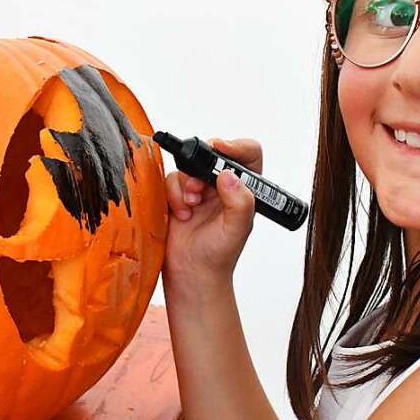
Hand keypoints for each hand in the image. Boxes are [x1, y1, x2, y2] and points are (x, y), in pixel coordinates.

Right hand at [162, 137, 260, 285]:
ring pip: (188, 166)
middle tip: (198, 187)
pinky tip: (181, 215)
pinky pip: (170, 178)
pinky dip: (173, 195)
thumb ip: (239, 202)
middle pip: (213, 154)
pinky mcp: (178, 194)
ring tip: (191, 208)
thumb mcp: (238, 230)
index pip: (248, 154)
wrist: (191, 273)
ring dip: (186, 186)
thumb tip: (228, 175)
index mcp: (243, 189)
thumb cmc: (218, 256)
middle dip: (202, 169)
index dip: (236, 147)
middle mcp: (222, 185)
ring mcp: (199, 188)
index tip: (221, 149)